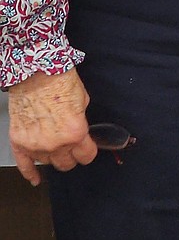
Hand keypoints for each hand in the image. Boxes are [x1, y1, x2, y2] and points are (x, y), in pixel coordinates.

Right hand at [8, 69, 96, 184]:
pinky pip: (24, 165)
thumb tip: (81, 132)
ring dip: (52, 156)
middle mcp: (55, 143)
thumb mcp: (83, 100)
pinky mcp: (19, 141)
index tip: (87, 148)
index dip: (89, 150)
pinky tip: (35, 178)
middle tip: (71, 146)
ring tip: (53, 143)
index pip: (87, 156)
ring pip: (48, 163)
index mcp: (75, 132)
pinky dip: (30, 173)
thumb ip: (81, 122)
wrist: (36, 71)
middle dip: (71, 155)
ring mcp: (35, 145)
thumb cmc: (59, 80)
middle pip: (67, 164)